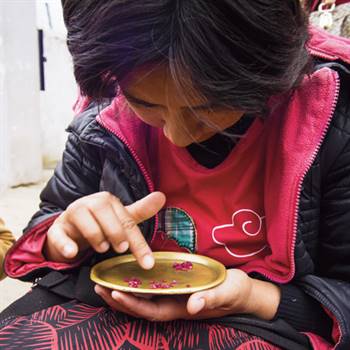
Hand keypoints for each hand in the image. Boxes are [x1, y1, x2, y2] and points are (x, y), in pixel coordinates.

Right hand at [44, 191, 165, 268]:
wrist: (70, 230)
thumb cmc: (100, 224)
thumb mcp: (121, 219)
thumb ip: (140, 211)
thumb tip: (162, 196)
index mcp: (108, 202)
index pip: (126, 220)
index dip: (138, 242)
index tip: (148, 263)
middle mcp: (90, 203)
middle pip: (103, 211)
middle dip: (115, 231)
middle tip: (121, 249)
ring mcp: (71, 215)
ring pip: (82, 218)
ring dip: (94, 234)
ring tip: (102, 248)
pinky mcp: (57, 229)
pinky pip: (58, 234)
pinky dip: (65, 243)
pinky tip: (73, 252)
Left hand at [95, 269, 280, 320]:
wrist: (244, 292)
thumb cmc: (236, 292)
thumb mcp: (228, 291)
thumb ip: (212, 298)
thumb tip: (193, 304)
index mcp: (184, 308)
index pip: (152, 311)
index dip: (133, 304)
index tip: (115, 293)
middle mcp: (175, 306)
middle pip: (141, 308)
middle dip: (119, 301)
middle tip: (100, 287)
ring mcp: (175, 299)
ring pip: (143, 301)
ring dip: (123, 295)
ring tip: (105, 285)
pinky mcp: (176, 290)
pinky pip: (152, 292)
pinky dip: (136, 287)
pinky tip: (127, 278)